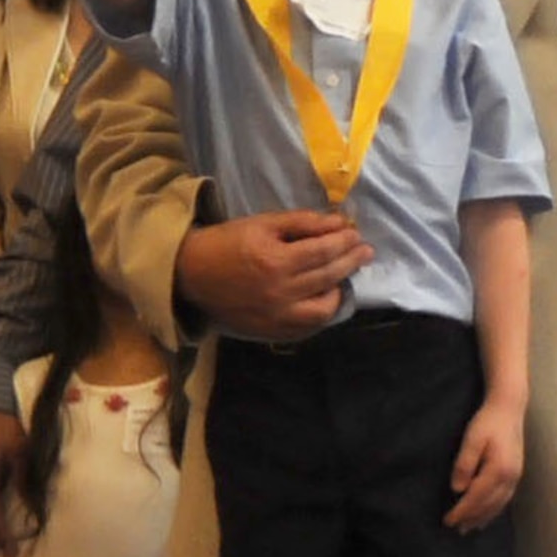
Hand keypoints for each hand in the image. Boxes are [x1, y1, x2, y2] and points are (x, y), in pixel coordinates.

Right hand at [175, 208, 372, 340]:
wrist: (191, 276)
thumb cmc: (227, 243)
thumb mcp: (262, 224)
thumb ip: (301, 223)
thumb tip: (337, 223)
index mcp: (275, 261)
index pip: (323, 251)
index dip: (344, 241)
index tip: (355, 233)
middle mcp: (279, 293)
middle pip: (328, 277)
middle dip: (351, 262)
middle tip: (365, 252)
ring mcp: (277, 318)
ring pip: (323, 309)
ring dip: (339, 291)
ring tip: (344, 278)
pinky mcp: (273, 333)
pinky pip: (308, 327)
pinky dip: (321, 313)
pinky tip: (325, 299)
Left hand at [443, 398, 523, 534]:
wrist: (509, 408)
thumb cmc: (488, 422)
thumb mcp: (472, 439)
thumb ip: (465, 464)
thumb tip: (457, 489)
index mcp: (498, 470)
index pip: (476, 497)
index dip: (462, 511)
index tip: (448, 520)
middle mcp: (510, 478)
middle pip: (488, 505)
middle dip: (472, 518)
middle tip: (456, 529)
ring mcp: (516, 477)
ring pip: (499, 504)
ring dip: (484, 517)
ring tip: (470, 527)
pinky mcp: (517, 473)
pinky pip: (505, 498)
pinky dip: (495, 509)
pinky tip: (488, 513)